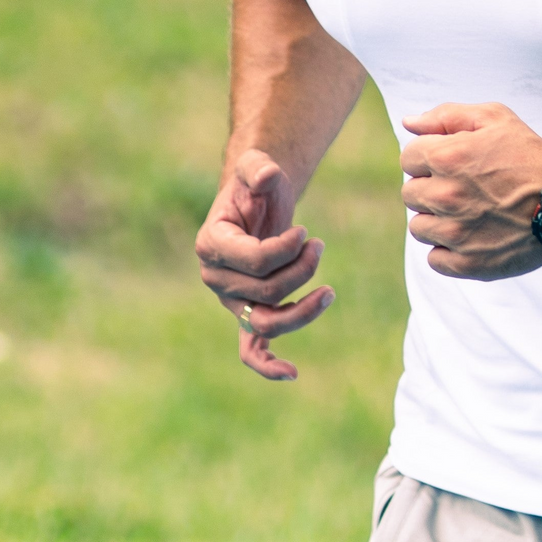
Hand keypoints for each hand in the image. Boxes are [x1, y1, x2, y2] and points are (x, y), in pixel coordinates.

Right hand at [194, 148, 332, 379]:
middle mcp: (216, 278)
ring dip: (302, 311)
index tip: (304, 231)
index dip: (286, 249)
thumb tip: (268, 176)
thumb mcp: (256, 167)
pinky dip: (268, 364)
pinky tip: (292, 374)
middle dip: (302, 270)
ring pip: (266, 323)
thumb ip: (258, 167)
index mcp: (211, 245)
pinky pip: (251, 349)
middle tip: (319, 245)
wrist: (256, 203)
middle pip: (266, 292)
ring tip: (330, 292)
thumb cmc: (256, 186)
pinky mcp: (247, 314)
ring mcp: (231, 300)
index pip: (254, 262)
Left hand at [400, 103, 541, 279]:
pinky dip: (448, 250)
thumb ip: (446, 116)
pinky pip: (435, 259)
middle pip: (410, 194)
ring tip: (468, 213)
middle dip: (431, 187)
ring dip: (437, 220)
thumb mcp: (495, 119)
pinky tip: (470, 237)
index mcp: (448, 158)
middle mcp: (446, 196)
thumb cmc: (530, 156)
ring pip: (419, 227)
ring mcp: (456, 233)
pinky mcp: (468, 262)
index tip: (452, 163)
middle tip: (463, 188)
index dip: (429, 157)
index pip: (409, 158)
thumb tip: (409, 122)